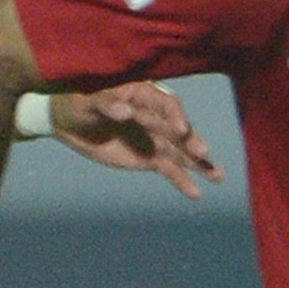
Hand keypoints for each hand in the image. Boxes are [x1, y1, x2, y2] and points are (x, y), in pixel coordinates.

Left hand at [44, 80, 220, 199]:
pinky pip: (170, 169)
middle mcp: (155, 116)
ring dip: (199, 163)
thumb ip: (107, 105)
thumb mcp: (89, 101)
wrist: (70, 121)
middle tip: (202, 152)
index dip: (175, 115)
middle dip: (190, 141)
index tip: (180, 129)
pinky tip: (196, 193)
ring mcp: (155, 138)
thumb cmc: (79, 101)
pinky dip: (182, 180)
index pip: (167, 104)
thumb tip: (126, 112)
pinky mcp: (149, 157)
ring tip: (218, 176)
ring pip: (181, 151)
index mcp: (144, 94)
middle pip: (178, 129)